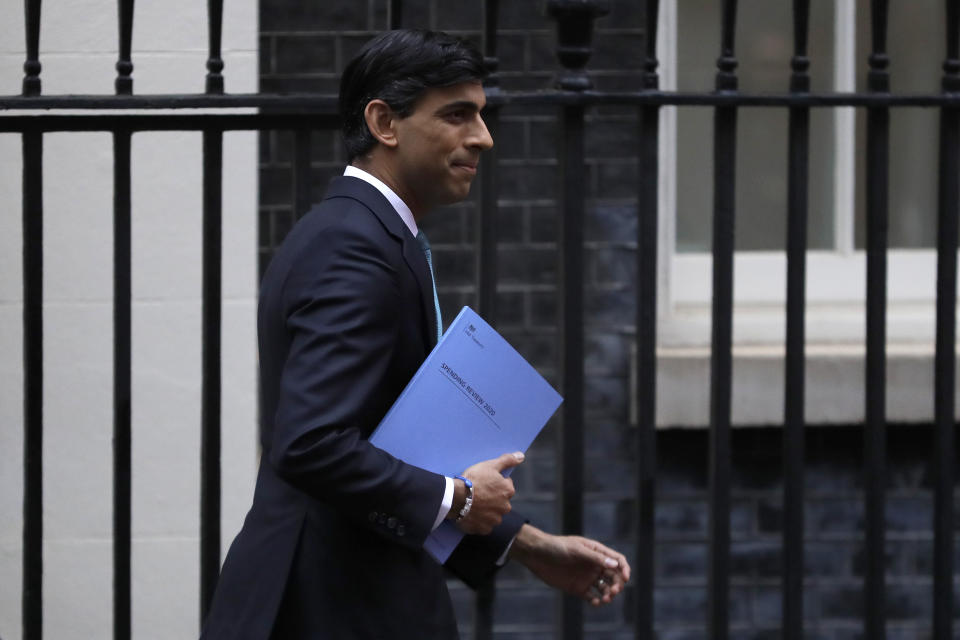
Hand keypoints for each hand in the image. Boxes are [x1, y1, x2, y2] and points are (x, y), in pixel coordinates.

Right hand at [451, 452, 523, 534]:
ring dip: (486, 510)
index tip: (484, 482)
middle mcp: (505, 507)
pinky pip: (484, 525)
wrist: (455, 497)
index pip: (505, 485)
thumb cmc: (473, 479)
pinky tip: (471, 514)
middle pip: (500, 501)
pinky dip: (479, 521)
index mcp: (508, 491)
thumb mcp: (490, 465)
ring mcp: (495, 520)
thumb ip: (507, 460)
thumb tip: (521, 456)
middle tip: (478, 493)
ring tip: (473, 504)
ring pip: (492, 514)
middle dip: (492, 498)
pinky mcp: (484, 529)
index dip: (494, 483)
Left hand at [510, 524, 630, 606]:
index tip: (625, 578)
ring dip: (609, 594)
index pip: (617, 560)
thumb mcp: (576, 550)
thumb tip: (615, 565)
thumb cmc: (557, 547)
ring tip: (606, 599)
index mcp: (597, 552)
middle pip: (614, 576)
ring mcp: (587, 577)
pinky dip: (596, 601)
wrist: (537, 555)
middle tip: (614, 591)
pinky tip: (595, 602)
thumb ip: (595, 558)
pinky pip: (592, 597)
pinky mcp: (578, 588)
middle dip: (618, 584)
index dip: (624, 569)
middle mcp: (595, 565)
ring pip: (605, 588)